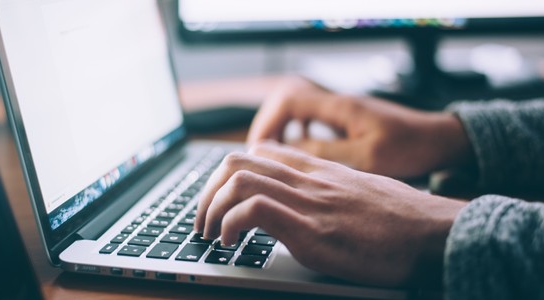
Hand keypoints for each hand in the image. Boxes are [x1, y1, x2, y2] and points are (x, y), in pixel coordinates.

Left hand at [195, 142, 465, 286]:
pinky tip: (231, 243)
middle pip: (237, 161)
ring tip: (210, 233)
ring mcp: (309, 202)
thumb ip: (329, 189)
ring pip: (238, 180)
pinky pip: (254, 210)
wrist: (436, 233)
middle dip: (208, 191)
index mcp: (319, 170)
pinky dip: (230, 224)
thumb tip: (308, 203)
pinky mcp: (313, 231)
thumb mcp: (360, 192)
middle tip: (204, 219)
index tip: (221, 198)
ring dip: (211, 208)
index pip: (260, 151)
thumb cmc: (402, 219)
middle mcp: (309, 179)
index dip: (229, 173)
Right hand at [247, 76, 473, 177]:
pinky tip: (300, 152)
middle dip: (269, 126)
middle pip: (287, 102)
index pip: (288, 100)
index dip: (268, 123)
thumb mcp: (367, 157)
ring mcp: (342, 110)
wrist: (439, 140)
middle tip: (260, 155)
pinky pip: (312, 120)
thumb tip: (288, 152)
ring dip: (282, 130)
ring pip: (298, 111)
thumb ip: (326, 153)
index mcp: (340, 107)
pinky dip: (299, 133)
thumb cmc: (410, 147)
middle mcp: (337, 103)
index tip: (259, 149)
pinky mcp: (348, 120)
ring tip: (274, 156)